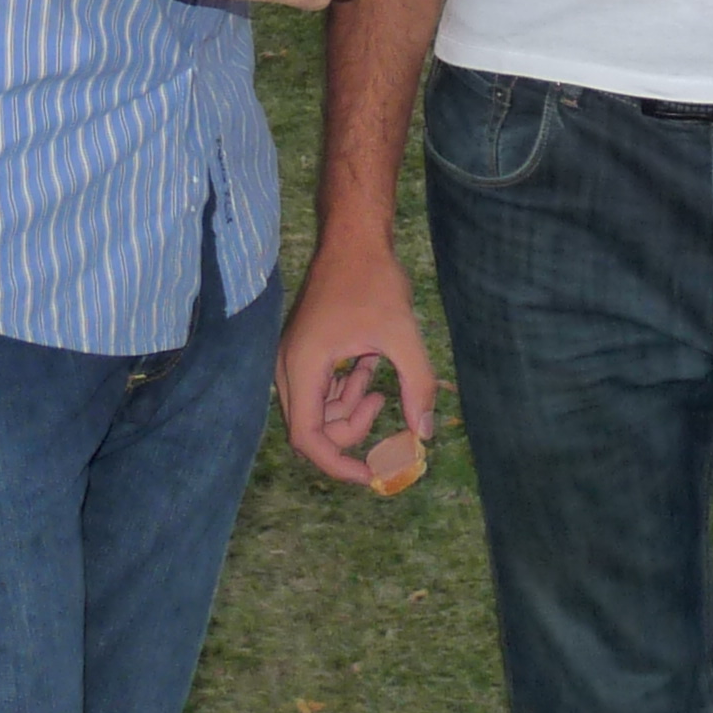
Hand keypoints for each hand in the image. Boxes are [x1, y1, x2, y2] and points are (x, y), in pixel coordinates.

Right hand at [277, 237, 439, 484]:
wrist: (354, 238)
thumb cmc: (374, 280)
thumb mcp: (403, 334)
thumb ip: (417, 385)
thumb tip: (424, 434)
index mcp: (303, 366)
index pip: (307, 438)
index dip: (337, 464)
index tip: (370, 474)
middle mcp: (288, 367)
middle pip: (311, 427)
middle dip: (349, 430)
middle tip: (384, 405)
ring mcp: (294, 358)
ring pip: (316, 410)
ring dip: (349, 406)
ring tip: (378, 377)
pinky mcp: (304, 351)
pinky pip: (319, 389)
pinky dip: (344, 389)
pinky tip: (368, 364)